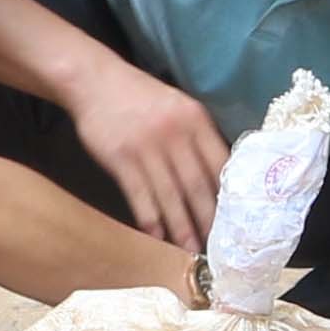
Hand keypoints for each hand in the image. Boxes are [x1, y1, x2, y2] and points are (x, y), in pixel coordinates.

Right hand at [69, 62, 228, 249]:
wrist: (94, 81)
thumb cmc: (139, 96)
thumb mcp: (177, 105)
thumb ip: (197, 134)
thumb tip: (218, 175)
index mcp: (195, 119)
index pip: (220, 163)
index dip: (229, 195)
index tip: (235, 219)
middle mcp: (175, 133)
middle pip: (198, 184)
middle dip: (208, 219)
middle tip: (217, 245)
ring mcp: (147, 146)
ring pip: (171, 195)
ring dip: (181, 226)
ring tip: (190, 249)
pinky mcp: (121, 158)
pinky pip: (140, 195)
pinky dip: (150, 219)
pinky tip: (156, 237)